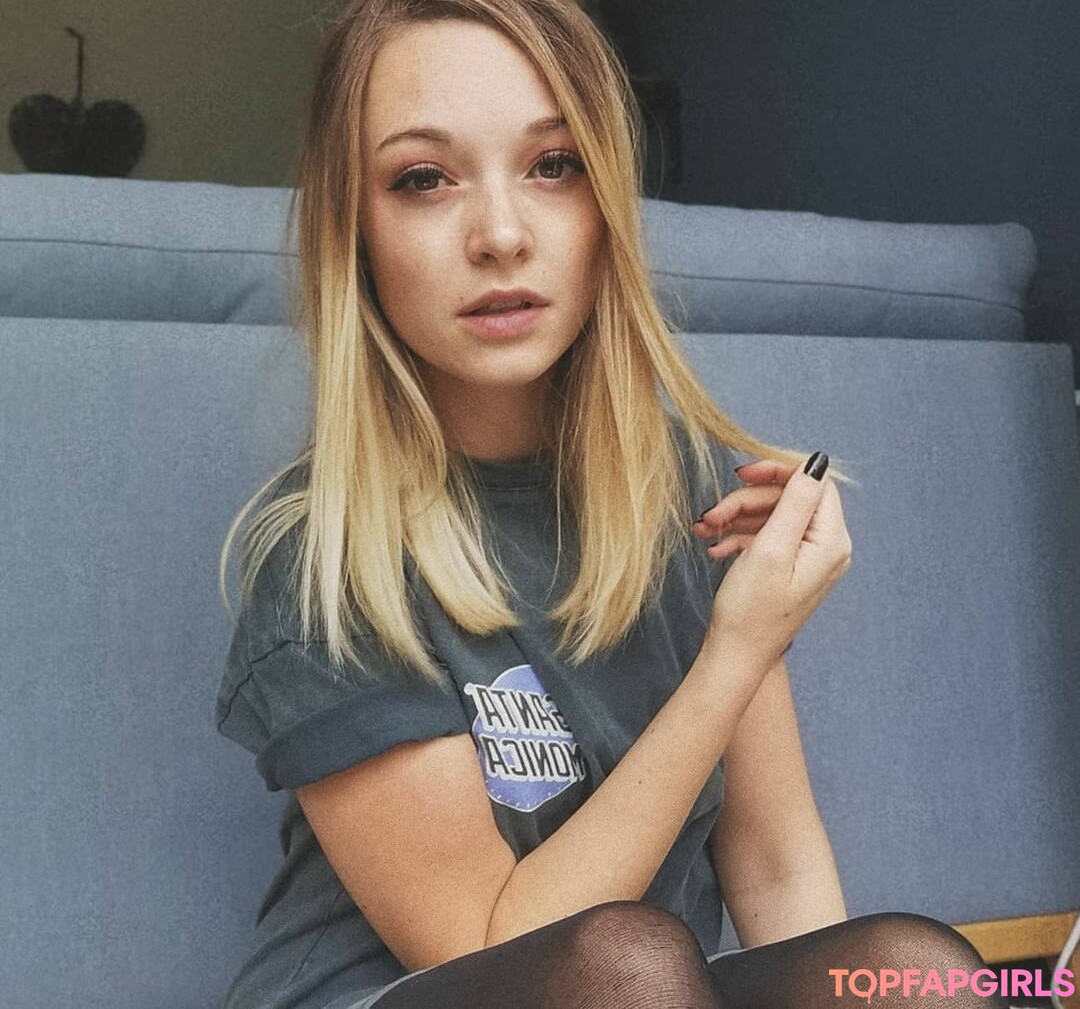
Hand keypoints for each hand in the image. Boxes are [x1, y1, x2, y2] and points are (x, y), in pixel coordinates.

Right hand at [698, 454, 852, 667]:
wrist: (736, 656)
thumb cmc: (751, 610)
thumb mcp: (771, 549)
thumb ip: (795, 502)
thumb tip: (816, 462)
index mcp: (831, 542)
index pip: (815, 484)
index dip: (778, 473)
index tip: (741, 474)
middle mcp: (826, 548)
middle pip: (790, 498)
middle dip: (748, 500)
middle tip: (713, 513)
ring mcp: (807, 559)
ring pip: (773, 516)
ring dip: (737, 517)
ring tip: (705, 529)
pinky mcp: (788, 568)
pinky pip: (766, 536)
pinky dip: (739, 536)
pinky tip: (715, 547)